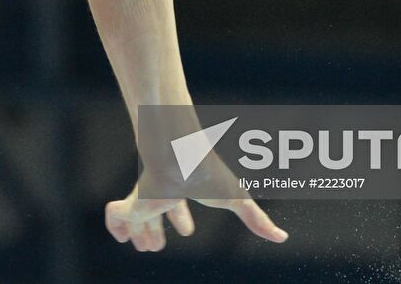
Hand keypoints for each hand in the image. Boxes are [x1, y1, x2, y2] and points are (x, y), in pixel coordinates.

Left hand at [104, 161, 288, 252]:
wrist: (175, 154)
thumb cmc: (207, 169)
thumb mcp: (235, 197)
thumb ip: (256, 220)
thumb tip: (283, 238)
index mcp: (189, 188)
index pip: (182, 205)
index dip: (181, 218)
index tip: (188, 231)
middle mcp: (167, 189)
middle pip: (158, 210)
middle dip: (157, 229)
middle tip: (155, 246)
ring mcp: (149, 191)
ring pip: (137, 215)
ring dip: (139, 232)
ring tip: (143, 246)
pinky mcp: (135, 195)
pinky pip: (117, 215)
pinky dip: (117, 224)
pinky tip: (122, 234)